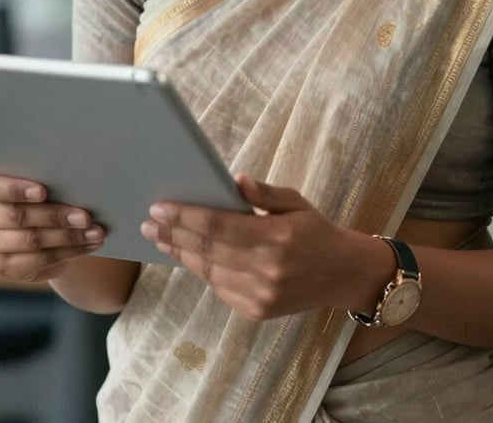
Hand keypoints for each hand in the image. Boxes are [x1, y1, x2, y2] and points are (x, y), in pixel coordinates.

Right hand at [0, 167, 105, 281]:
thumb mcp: (43, 178)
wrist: (44, 220)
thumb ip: (49, 175)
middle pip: (17, 216)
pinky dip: (68, 252)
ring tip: (95, 232)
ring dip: (68, 237)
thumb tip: (78, 179)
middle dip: (56, 216)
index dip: (16, 189)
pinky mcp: (4, 266)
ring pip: (31, 241)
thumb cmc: (46, 189)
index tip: (44, 192)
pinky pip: (38, 261)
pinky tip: (88, 245)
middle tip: (86, 216)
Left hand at [140, 173, 368, 320]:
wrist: (343, 275)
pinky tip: (187, 255)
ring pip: (209, 271)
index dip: (186, 216)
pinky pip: (220, 287)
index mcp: (278, 236)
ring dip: (181, 253)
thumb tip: (234, 181)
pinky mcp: (256, 311)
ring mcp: (261, 295)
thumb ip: (265, 193)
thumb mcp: (297, 202)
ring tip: (160, 238)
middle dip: (174, 234)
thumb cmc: (316, 231)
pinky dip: (202, 270)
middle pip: (208, 249)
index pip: (220, 226)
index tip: (160, 207)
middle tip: (149, 222)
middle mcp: (267, 269)